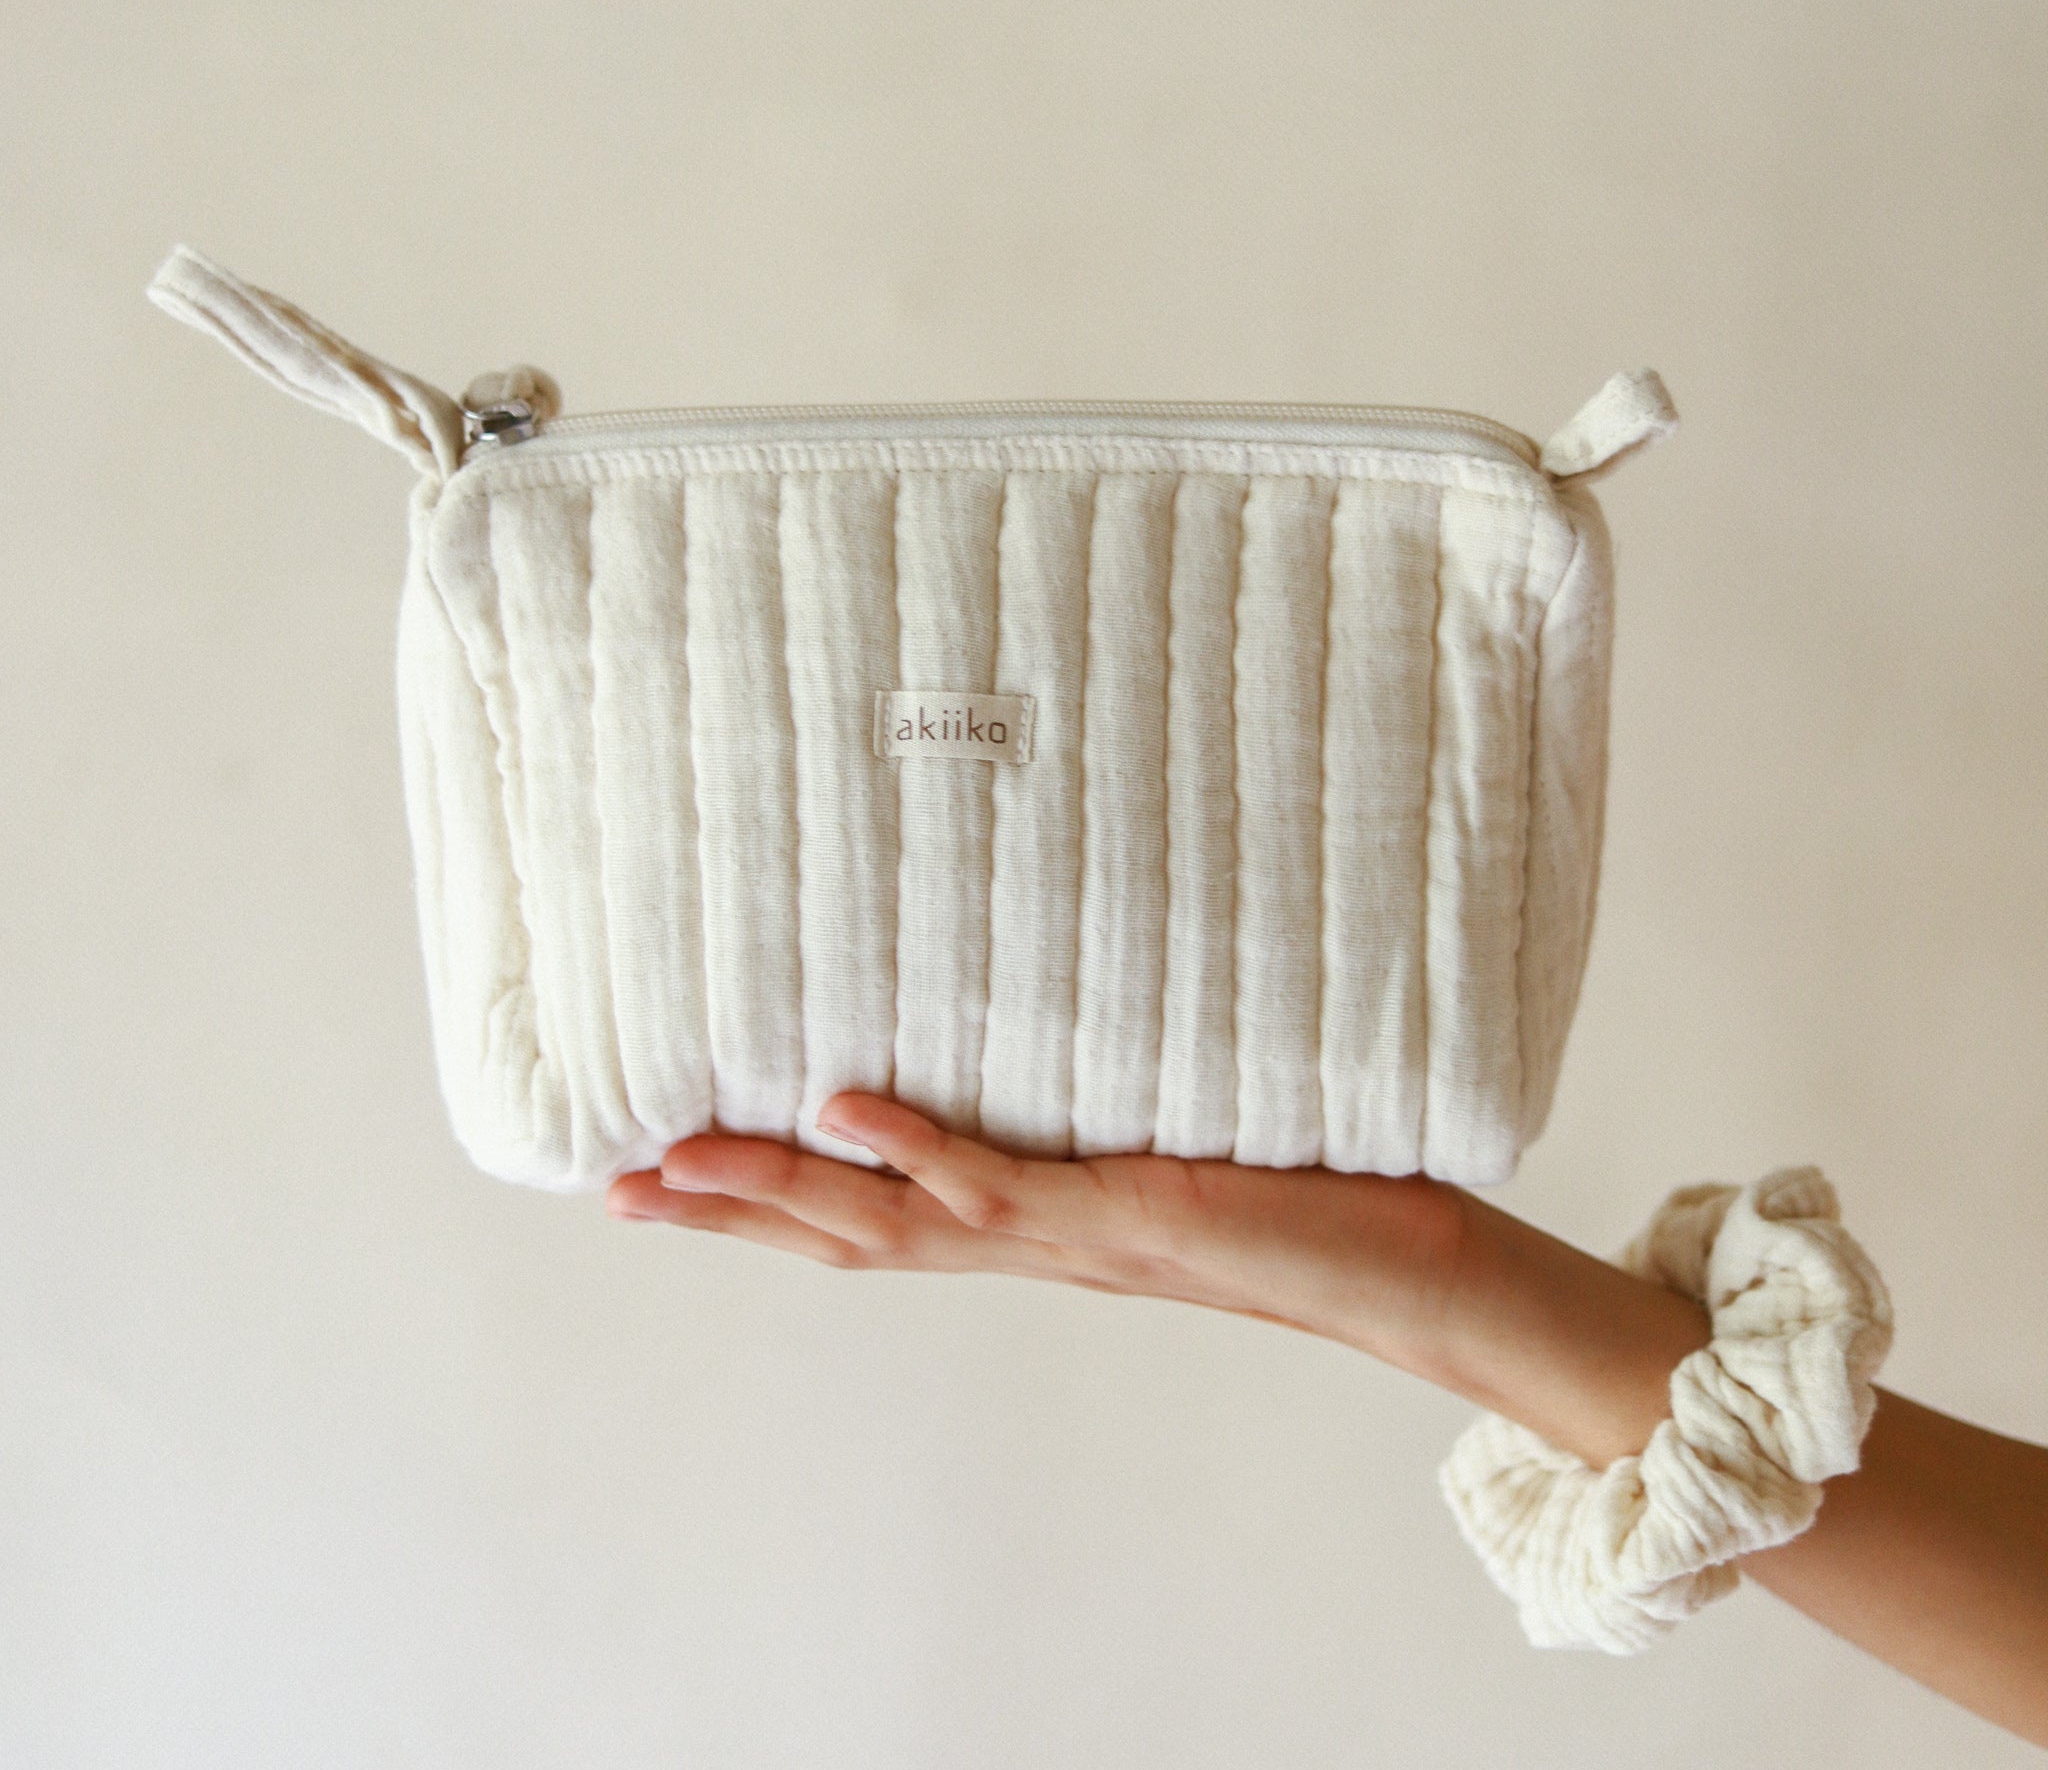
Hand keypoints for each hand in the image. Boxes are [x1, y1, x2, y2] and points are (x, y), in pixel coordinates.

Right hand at [608, 1089, 1708, 1466]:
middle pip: (847, 1236)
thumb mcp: (1170, 1143)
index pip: (871, 1218)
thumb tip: (1061, 1029)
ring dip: (780, 1192)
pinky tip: (844, 1108)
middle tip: (614, 1185)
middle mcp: (1031, 1242)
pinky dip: (918, 1150)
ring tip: (674, 1159)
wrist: (1423, 1276)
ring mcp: (1072, 1235)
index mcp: (1032, 1225)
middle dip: (729, 1212)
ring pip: (893, 1224)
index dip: (765, 1202)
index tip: (664, 1172)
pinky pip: (1003, 1186)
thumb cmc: (1301, 1198)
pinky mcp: (1132, 1215)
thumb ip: (1102, 1108)